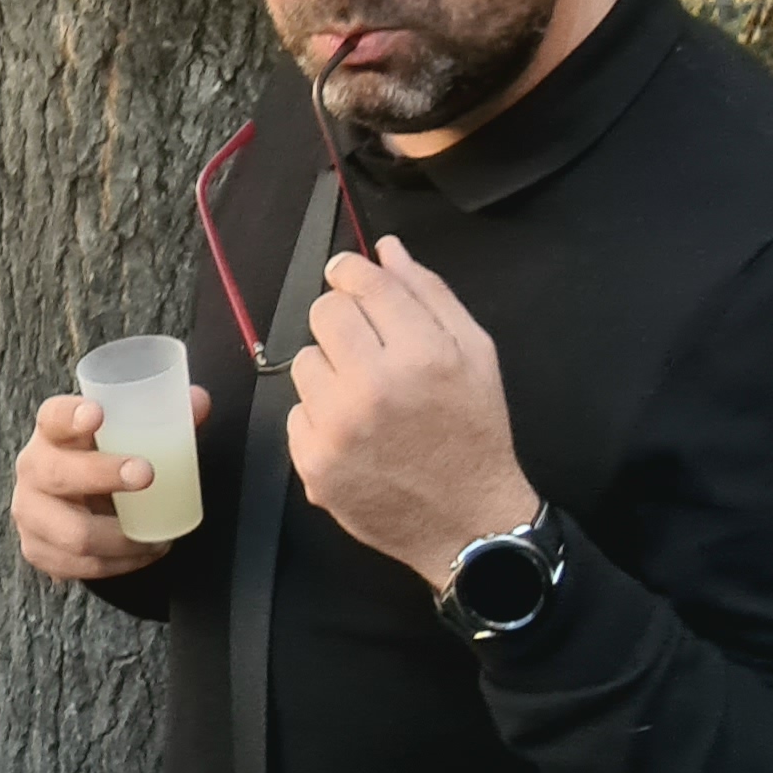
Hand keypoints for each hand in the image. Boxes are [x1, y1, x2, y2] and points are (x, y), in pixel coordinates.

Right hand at [9, 386, 199, 581]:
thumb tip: (200, 401)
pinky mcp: (37, 550)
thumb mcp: (123, 437)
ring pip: (73, 533)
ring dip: (121, 538)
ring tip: (156, 538)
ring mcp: (30, 513)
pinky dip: (118, 565)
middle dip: (103, 475)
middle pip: (58, 474)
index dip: (71, 415)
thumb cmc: (98, 462)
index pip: (53, 417)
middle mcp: (33, 469)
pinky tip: (141, 554)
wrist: (63, 504)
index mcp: (53, 434)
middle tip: (146, 474)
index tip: (97, 414)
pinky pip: (80, 566)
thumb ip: (163, 417)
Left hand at [285, 235, 536, 589]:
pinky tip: (356, 434)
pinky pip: (296, 412)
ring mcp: (338, 428)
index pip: (363, 283)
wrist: (467, 522)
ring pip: (304, 361)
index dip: (350, 271)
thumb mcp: (476, 355)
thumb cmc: (474, 433)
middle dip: (342, 320)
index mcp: (422, 355)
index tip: (348, 275)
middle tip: (366, 345)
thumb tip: (386, 249)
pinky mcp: (313, 463)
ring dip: (330, 371)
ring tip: (366, 397)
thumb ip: (429, 295)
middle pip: (324, 314)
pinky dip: (321, 417)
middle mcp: (375, 387)